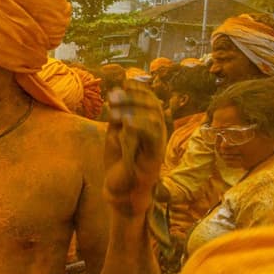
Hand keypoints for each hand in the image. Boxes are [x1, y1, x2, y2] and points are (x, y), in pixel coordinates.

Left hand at [105, 81, 165, 216]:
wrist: (119, 190)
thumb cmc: (118, 161)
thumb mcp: (115, 134)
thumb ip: (118, 116)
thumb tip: (116, 92)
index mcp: (150, 127)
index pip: (151, 102)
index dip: (140, 90)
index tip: (125, 82)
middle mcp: (158, 135)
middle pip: (154, 108)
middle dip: (135, 98)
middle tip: (115, 95)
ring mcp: (157, 146)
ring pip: (154, 121)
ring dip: (135, 111)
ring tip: (115, 111)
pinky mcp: (153, 159)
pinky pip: (151, 139)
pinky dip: (139, 128)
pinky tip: (125, 122)